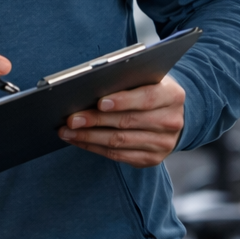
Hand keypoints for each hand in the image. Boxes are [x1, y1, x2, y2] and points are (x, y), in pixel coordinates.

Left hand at [58, 75, 184, 166]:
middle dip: (95, 120)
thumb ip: (126, 81)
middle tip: (71, 119)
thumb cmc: (148, 90)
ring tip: (67, 132)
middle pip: (128, 122)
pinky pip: (117, 155)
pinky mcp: (151, 158)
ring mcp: (163, 143)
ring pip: (119, 141)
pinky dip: (94, 147)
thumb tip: (89, 87)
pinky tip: (78, 141)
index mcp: (172, 96)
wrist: (170, 114)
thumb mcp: (145, 80)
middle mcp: (171, 121)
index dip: (122, 101)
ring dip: (88, 137)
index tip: (99, 102)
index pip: (146, 98)